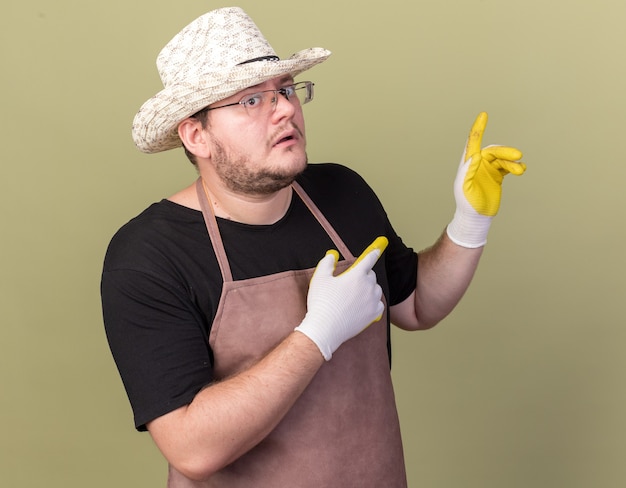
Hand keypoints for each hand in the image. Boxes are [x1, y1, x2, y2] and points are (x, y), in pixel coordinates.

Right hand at [295, 237, 387, 360]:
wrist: (325, 329)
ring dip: (368, 289)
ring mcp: (373, 301)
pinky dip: (372, 303)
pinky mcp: (374, 314)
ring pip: (375, 289)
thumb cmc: (322, 303)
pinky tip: (362, 306)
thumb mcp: (320, 278)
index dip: (374, 251)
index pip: (369, 259)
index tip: (379, 247)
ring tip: (354, 296)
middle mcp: (368, 287)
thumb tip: (331, 255)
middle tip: (350, 282)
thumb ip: (327, 263)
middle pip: (371, 275)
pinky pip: (378, 304)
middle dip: (363, 275)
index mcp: (357, 275)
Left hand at [447, 112, 525, 247]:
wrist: (476, 217)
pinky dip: (514, 166)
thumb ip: (468, 171)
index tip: (484, 115)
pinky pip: (507, 166)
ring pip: (502, 158)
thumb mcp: (464, 187)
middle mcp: (478, 163)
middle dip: (505, 152)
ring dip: (512, 161)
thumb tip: (474, 155)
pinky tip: (521, 169)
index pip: (473, 142)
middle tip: (518, 155)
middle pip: (494, 151)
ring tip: (521, 169)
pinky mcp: (497, 176)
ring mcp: (488, 169)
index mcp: (468, 164)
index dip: (478, 128)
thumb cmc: (467, 203)